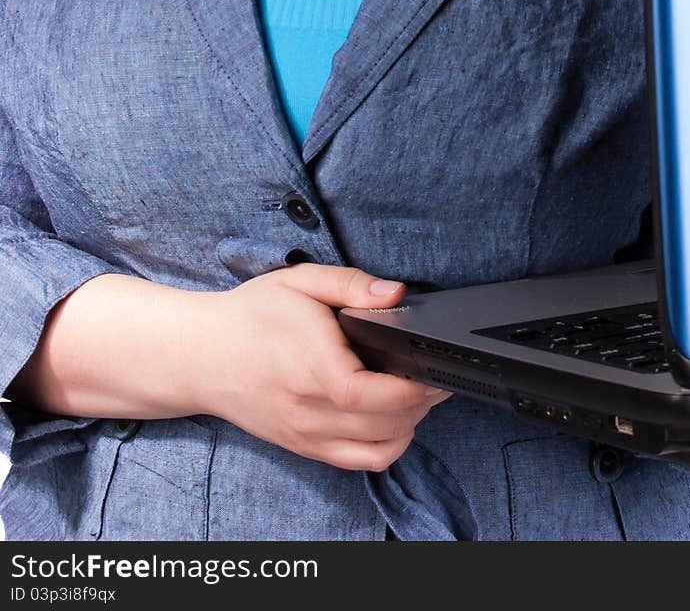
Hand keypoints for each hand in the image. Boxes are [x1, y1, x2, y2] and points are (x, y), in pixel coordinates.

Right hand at [195, 263, 451, 469]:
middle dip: (421, 403)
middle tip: (435, 374)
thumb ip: (350, 284)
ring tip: (417, 395)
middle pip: (384, 426)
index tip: (430, 368)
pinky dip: (387, 447)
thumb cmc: (250, 315)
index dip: (410, 388)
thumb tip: (395, 293)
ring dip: (409, 427)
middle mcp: (308, 409)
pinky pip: (358, 463)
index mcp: (310, 366)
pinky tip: (393, 419)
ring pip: (377, 450)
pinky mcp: (304, 447)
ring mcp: (306, 434)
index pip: (369, 395)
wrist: (200, 356)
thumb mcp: (298, 281)